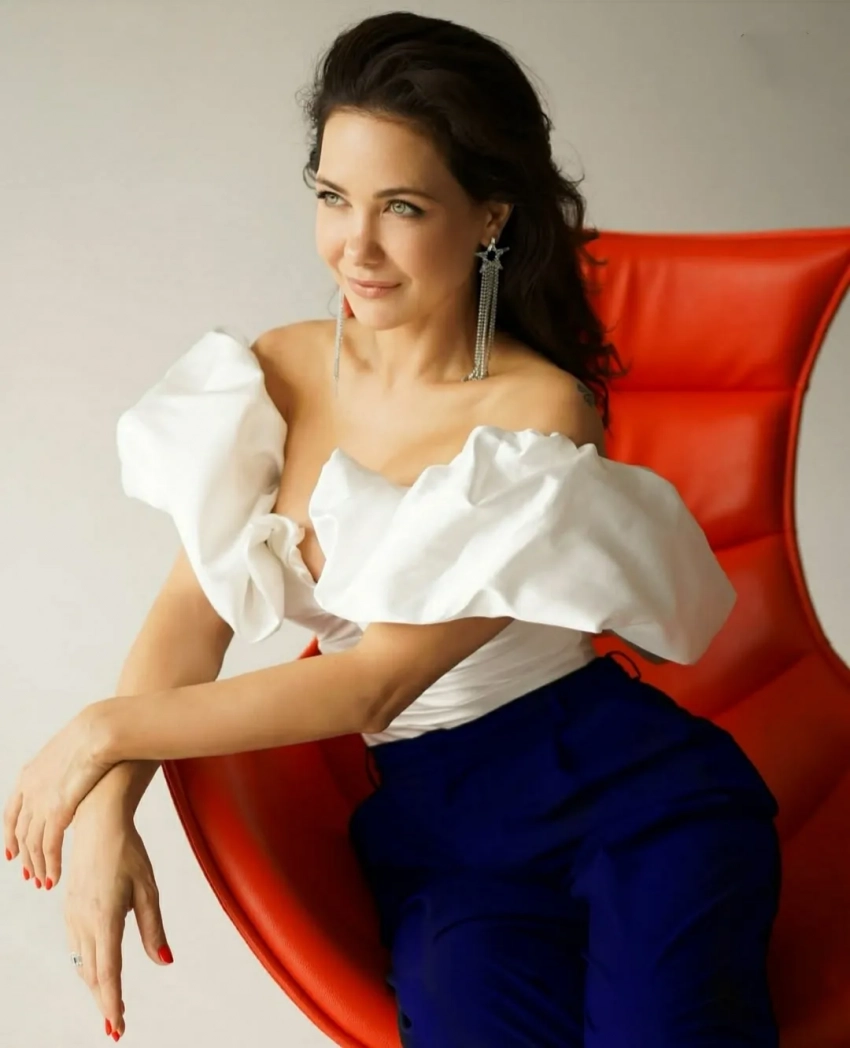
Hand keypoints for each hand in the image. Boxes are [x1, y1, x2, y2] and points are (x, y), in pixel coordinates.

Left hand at [4, 704, 115, 887]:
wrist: (102, 729)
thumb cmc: (99, 733)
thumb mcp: (73, 751)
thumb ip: (68, 769)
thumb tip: (79, 776)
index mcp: (29, 774)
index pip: (11, 812)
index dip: (10, 834)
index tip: (12, 852)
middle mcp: (29, 790)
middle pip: (20, 831)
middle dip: (24, 856)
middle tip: (30, 874)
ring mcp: (41, 801)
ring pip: (32, 844)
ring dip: (37, 866)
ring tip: (44, 882)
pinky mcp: (57, 811)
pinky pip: (49, 847)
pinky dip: (50, 865)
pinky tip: (54, 878)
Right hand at [64, 802, 173, 1040]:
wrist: (97, 823)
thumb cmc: (127, 852)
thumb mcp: (148, 889)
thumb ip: (153, 927)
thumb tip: (164, 960)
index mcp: (104, 919)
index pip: (108, 973)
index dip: (112, 1003)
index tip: (118, 1028)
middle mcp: (83, 922)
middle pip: (93, 974)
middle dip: (104, 1001)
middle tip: (116, 1027)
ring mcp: (72, 916)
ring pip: (82, 963)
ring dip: (95, 985)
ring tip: (109, 1004)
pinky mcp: (69, 909)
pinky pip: (76, 947)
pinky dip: (86, 966)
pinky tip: (96, 971)